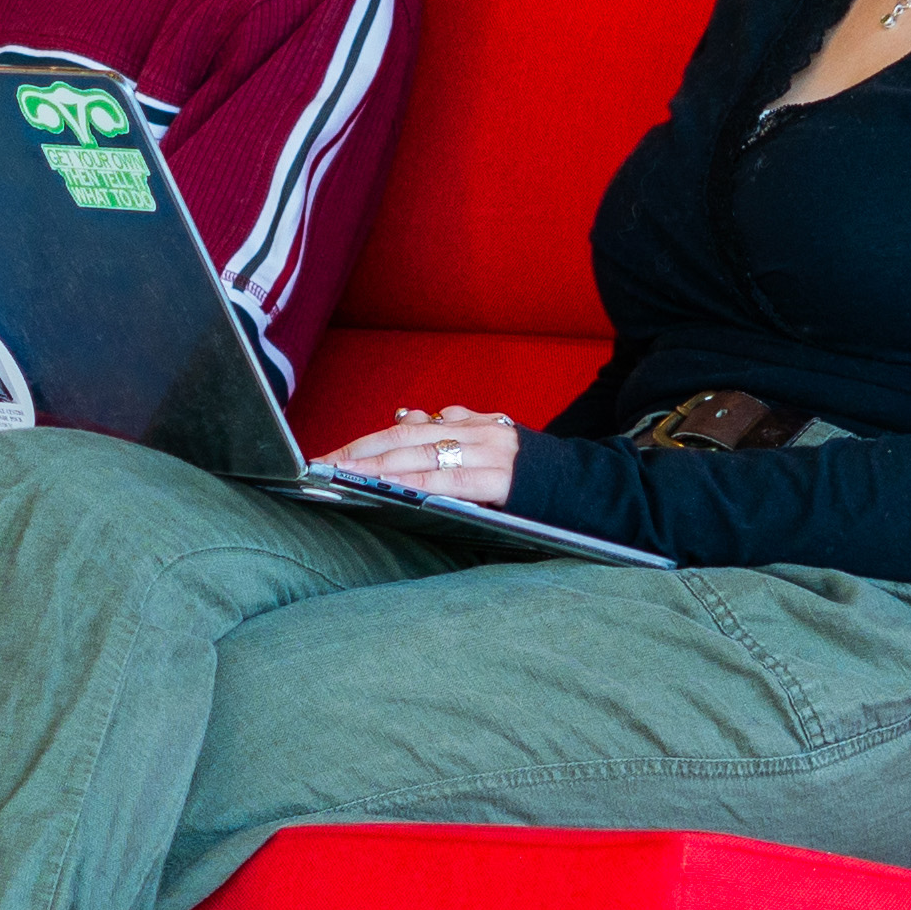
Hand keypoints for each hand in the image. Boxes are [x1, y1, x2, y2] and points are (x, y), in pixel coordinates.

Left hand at [314, 403, 520, 508]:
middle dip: (359, 453)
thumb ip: (448, 434)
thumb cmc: (530, 471)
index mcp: (468, 422)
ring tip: (344, 477)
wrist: (588, 482)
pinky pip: (453, 481)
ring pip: (422, 456)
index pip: (405, 430)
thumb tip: (404, 419)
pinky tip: (394, 490)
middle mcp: (475, 431)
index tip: (328, 454)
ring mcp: (489, 452)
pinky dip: (419, 484)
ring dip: (379, 467)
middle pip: (404, 439)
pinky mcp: (503, 478)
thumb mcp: (488, 444)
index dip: (365, 441)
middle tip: (322, 466)